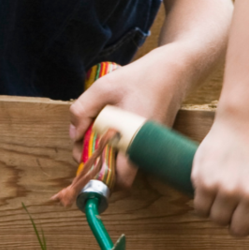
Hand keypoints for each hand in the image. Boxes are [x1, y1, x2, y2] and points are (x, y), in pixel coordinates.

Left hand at [67, 47, 203, 184]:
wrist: (173, 70)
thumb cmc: (140, 77)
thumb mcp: (103, 87)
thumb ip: (82, 110)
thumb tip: (74, 135)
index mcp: (135, 140)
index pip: (122, 179)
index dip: (102, 178)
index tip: (87, 161)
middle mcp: (146, 148)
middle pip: (120, 173)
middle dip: (99, 162)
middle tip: (85, 141)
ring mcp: (152, 146)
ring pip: (125, 162)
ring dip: (108, 152)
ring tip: (96, 130)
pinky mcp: (153, 140)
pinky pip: (132, 150)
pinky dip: (118, 143)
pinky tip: (111, 125)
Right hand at [190, 113, 248, 245]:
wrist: (245, 120)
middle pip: (238, 230)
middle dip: (239, 225)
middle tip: (239, 212)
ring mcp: (225, 188)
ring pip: (217, 220)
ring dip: (221, 214)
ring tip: (225, 200)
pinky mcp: (204, 179)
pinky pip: (200, 208)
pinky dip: (205, 205)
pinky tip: (212, 194)